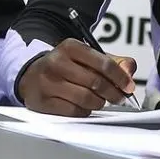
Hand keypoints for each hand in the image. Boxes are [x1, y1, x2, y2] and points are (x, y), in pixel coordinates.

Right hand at [17, 39, 137, 116]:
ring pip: (86, 99)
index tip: (128, 86)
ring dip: (98, 103)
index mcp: (70, 47)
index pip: (103, 63)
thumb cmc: (64, 67)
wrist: (31, 76)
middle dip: (113, 93)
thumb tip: (129, 70)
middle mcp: (57, 62)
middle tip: (118, 97)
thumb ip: (112, 62)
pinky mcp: (43, 102)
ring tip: (98, 100)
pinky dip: (84, 111)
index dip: (120, 77)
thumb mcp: (86, 57)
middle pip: (96, 83)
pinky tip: (82, 106)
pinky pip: (74, 112)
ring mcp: (48, 83)